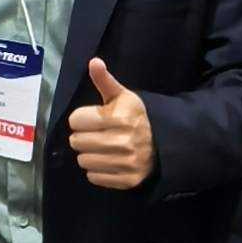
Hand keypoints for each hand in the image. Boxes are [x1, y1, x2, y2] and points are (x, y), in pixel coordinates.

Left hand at [64, 56, 156, 188]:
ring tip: (101, 148)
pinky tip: (108, 161)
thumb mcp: (124, 96)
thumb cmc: (137, 117)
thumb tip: (94, 62)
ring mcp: (126, 163)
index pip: (76, 120)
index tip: (91, 118)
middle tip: (94, 134)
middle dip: (82, 136)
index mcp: (120, 118)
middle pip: (76, 142)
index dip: (81, 118)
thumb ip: (105, 81)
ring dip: (88, 154)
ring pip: (83, 161)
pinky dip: (97, 171)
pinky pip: (94, 177)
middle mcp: (122, 142)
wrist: (165, 143)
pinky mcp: (127, 180)